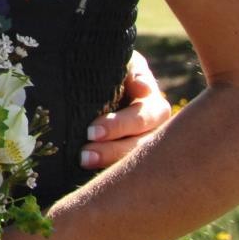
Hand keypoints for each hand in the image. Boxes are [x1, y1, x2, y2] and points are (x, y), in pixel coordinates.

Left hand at [79, 49, 171, 171]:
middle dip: (112, 149)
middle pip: (140, 144)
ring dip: (110, 163)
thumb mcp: (121, 62)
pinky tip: (92, 177)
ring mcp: (146, 145)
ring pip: (136, 161)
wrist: (95, 78)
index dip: (119, 126)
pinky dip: (110, 174)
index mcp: (152, 101)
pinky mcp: (131, 158)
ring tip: (83, 162)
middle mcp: (155, 127)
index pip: (143, 118)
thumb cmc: (107, 67)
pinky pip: (126, 171)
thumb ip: (131, 71)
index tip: (92, 131)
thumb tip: (144, 89)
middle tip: (84, 154)